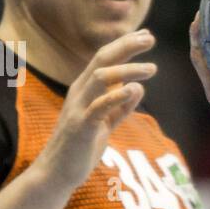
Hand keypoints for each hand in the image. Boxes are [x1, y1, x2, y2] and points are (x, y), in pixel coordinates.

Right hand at [35, 30, 156, 192]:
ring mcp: (78, 108)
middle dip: (127, 46)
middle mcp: (79, 92)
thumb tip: (137, 88)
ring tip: (152, 68)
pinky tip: (134, 89)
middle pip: (102, 59)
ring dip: (128, 69)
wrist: (57, 173)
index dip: (126, 45)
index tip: (147, 35)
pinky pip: (99, 106)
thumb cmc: (81, 147)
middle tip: (151, 38)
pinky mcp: (81, 126)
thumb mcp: (105, 123)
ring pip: (101, 77)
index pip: (105, 58)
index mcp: (85, 89)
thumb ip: (120, 107)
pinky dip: (116, 95)